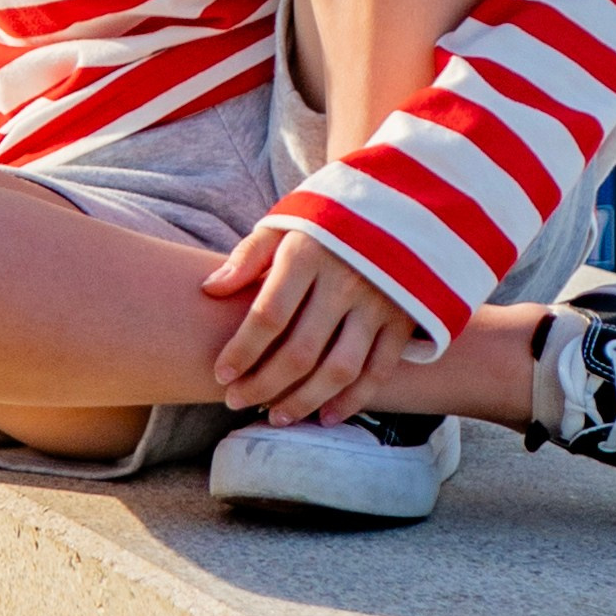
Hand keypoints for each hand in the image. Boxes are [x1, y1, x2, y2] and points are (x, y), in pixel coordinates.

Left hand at [202, 224, 423, 425]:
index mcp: (310, 252)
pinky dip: (353, 400)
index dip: (242, 350)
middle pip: (300, 350)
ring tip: (276, 416)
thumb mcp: (288, 220)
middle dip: (263, 384)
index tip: (221, 373)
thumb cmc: (332, 217)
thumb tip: (210, 289)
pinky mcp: (405, 318)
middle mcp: (346, 280)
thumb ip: (250, 254)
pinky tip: (326, 415)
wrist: (404, 200)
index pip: (268, 314)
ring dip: (304, 400)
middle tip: (236, 401)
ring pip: (339, 369)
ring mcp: (380, 302)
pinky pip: (378, 371)